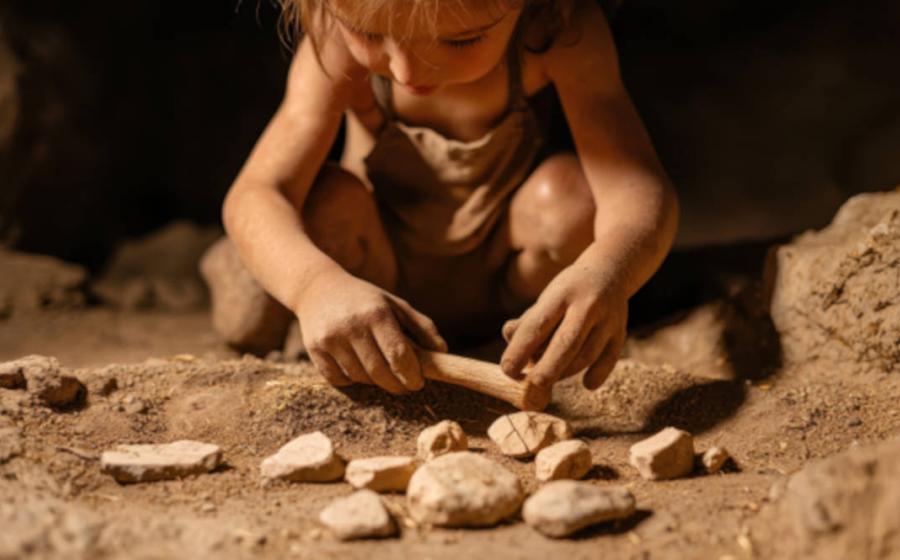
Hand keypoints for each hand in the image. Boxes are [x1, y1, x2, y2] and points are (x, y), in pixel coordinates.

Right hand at [295, 269, 446, 393]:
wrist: (317, 288)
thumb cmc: (365, 299)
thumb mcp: (396, 304)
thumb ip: (422, 326)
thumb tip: (443, 352)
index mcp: (377, 313)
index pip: (398, 354)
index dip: (411, 375)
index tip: (418, 383)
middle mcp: (352, 326)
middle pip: (380, 372)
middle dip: (396, 385)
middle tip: (405, 386)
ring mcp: (330, 339)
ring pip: (360, 378)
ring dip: (374, 381)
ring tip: (380, 370)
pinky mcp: (314, 350)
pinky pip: (339, 380)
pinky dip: (351, 380)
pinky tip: (357, 367)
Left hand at [500, 257, 627, 390]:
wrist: (610, 272)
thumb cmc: (568, 292)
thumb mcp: (546, 299)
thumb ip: (527, 320)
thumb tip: (508, 337)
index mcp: (561, 294)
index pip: (537, 325)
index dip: (520, 349)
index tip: (507, 370)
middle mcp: (586, 305)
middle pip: (566, 342)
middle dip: (549, 366)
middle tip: (533, 384)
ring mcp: (607, 319)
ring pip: (586, 354)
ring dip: (566, 371)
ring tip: (549, 378)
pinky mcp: (620, 333)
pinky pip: (610, 359)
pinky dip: (598, 374)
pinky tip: (587, 384)